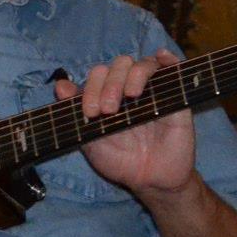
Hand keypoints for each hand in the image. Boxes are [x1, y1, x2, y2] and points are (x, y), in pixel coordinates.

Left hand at [54, 51, 196, 197]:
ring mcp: (153, 92)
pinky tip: (161, 57)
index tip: (89, 112)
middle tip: (107, 110)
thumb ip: (75, 112)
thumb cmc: (119, 160)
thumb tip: (60, 85)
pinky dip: (168, 58)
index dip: (90, 89)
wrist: (149, 180)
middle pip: (118, 66)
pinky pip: (174, 69)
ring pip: (143, 65)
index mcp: (107, 96)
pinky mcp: (175, 98)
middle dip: (109, 84)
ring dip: (132, 75)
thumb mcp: (90, 139)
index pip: (97, 76)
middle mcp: (128, 89)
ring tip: (130, 96)